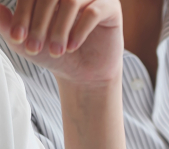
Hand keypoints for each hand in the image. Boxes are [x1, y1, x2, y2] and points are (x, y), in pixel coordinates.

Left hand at [0, 0, 122, 83]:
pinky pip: (93, 12)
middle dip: (39, 24)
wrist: (82, 74)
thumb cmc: (53, 53)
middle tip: (34, 48)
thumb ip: (7, 24)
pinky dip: (79, 31)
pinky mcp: (111, 8)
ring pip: (71, 1)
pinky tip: (72, 47)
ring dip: (59, 30)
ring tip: (56, 51)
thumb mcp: (24, 41)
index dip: (22, 14)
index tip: (18, 38)